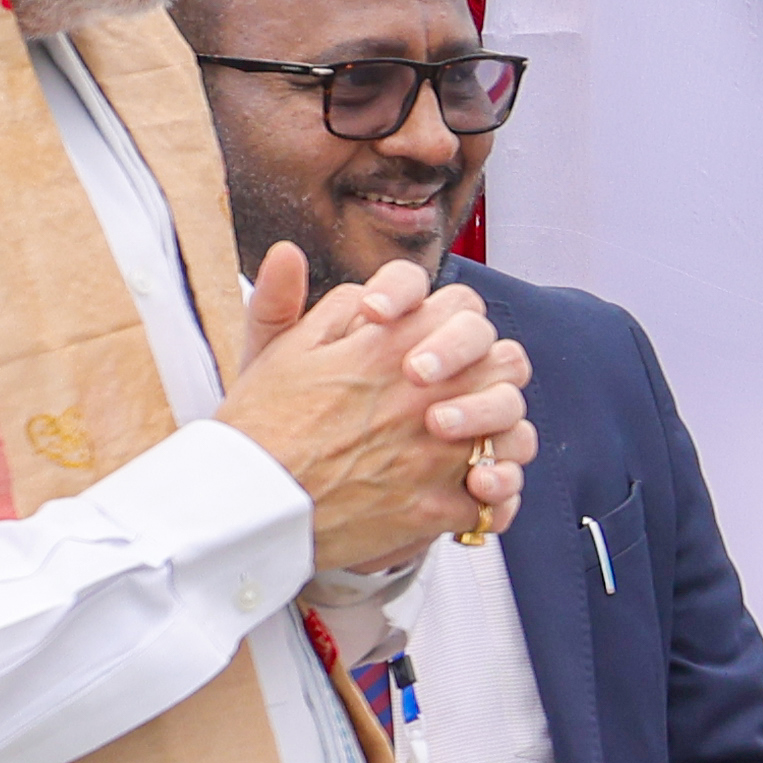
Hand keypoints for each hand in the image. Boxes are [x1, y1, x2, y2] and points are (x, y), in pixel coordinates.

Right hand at [225, 247, 532, 563]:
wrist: (248, 507)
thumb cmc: (260, 429)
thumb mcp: (277, 350)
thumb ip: (305, 299)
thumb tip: (298, 254)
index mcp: (391, 347)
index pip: (466, 309)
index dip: (459, 321)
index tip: (437, 342)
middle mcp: (425, 395)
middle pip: (507, 364)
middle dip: (494, 373)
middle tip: (467, 391)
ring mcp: (437, 453)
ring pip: (514, 432)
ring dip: (501, 435)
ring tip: (476, 444)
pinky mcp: (435, 508)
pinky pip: (494, 499)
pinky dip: (490, 496)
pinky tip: (469, 493)